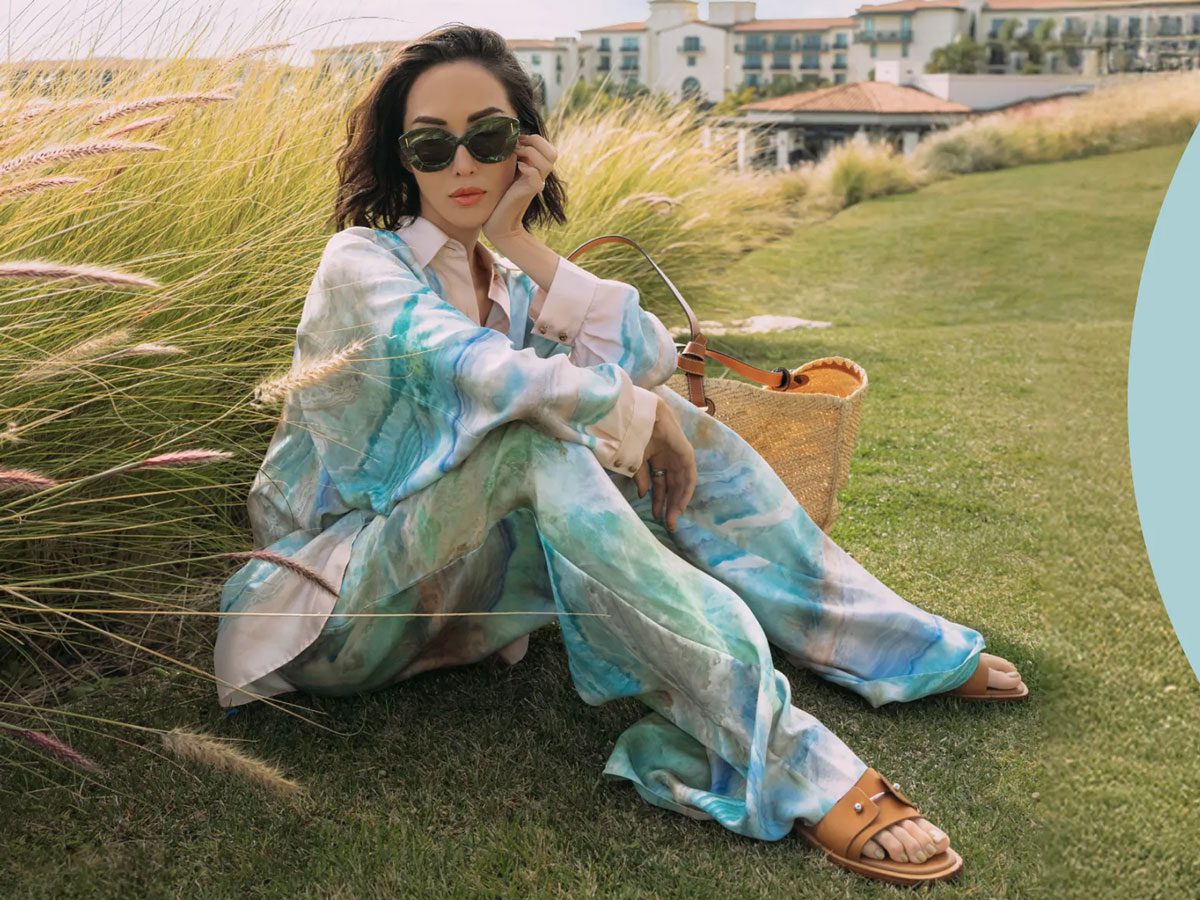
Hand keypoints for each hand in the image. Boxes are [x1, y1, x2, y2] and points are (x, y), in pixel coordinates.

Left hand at [482, 132, 557, 245]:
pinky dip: (527, 168)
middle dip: (535, 143)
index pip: (549, 149)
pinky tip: (517, 168)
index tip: (517, 141)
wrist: (498, 222)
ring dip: (529, 153)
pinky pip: (536, 175)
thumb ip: (514, 158)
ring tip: (515, 157)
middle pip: (553, 153)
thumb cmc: (499, 197)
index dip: (535, 139)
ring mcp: (536, 185)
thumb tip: (511, 138)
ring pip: (546, 162)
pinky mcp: (529, 192)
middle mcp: (540, 177)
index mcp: (537, 170)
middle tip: (516, 147)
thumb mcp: (507, 172)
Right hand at [632, 397, 695, 531]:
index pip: (660, 485)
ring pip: (681, 484)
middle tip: (667, 524)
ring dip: (678, 502)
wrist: (638, 413)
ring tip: (673, 519)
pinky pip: (690, 475)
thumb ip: (641, 477)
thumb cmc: (633, 432)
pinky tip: (680, 504)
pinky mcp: (686, 453)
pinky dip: (686, 490)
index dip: (658, 501)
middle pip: (671, 487)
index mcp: (655, 459)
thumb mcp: (634, 460)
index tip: (656, 517)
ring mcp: (678, 456)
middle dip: (668, 506)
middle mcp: (668, 460)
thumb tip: (644, 495)